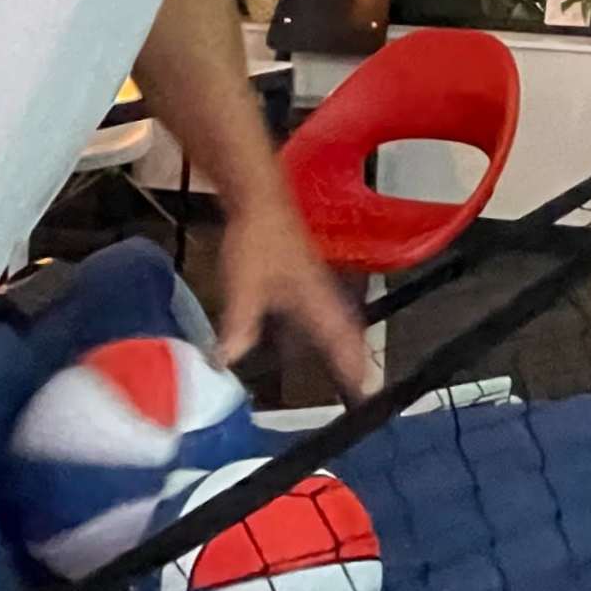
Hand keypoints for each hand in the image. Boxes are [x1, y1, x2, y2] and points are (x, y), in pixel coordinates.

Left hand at [211, 191, 372, 393]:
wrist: (259, 199)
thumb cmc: (258, 240)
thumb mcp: (244, 288)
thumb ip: (239, 326)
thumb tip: (226, 362)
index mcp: (316, 300)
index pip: (341, 342)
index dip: (353, 368)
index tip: (365, 392)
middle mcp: (322, 294)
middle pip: (347, 333)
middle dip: (355, 359)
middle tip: (361, 385)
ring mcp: (312, 284)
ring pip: (333, 322)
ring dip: (339, 345)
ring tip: (343, 368)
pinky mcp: (300, 275)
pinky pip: (317, 312)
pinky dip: (318, 330)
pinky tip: (300, 338)